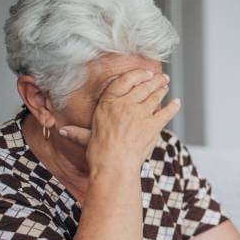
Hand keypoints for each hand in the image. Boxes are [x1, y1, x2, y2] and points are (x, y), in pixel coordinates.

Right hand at [59, 69, 179, 172]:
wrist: (114, 166)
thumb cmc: (98, 153)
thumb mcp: (86, 138)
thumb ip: (77, 132)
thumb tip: (63, 131)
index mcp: (108, 104)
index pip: (124, 81)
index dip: (137, 75)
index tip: (144, 73)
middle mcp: (125, 105)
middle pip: (143, 87)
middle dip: (154, 80)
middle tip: (161, 77)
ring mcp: (140, 114)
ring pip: (155, 96)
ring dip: (162, 89)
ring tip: (165, 85)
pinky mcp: (153, 125)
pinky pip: (165, 112)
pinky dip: (172, 107)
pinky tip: (176, 103)